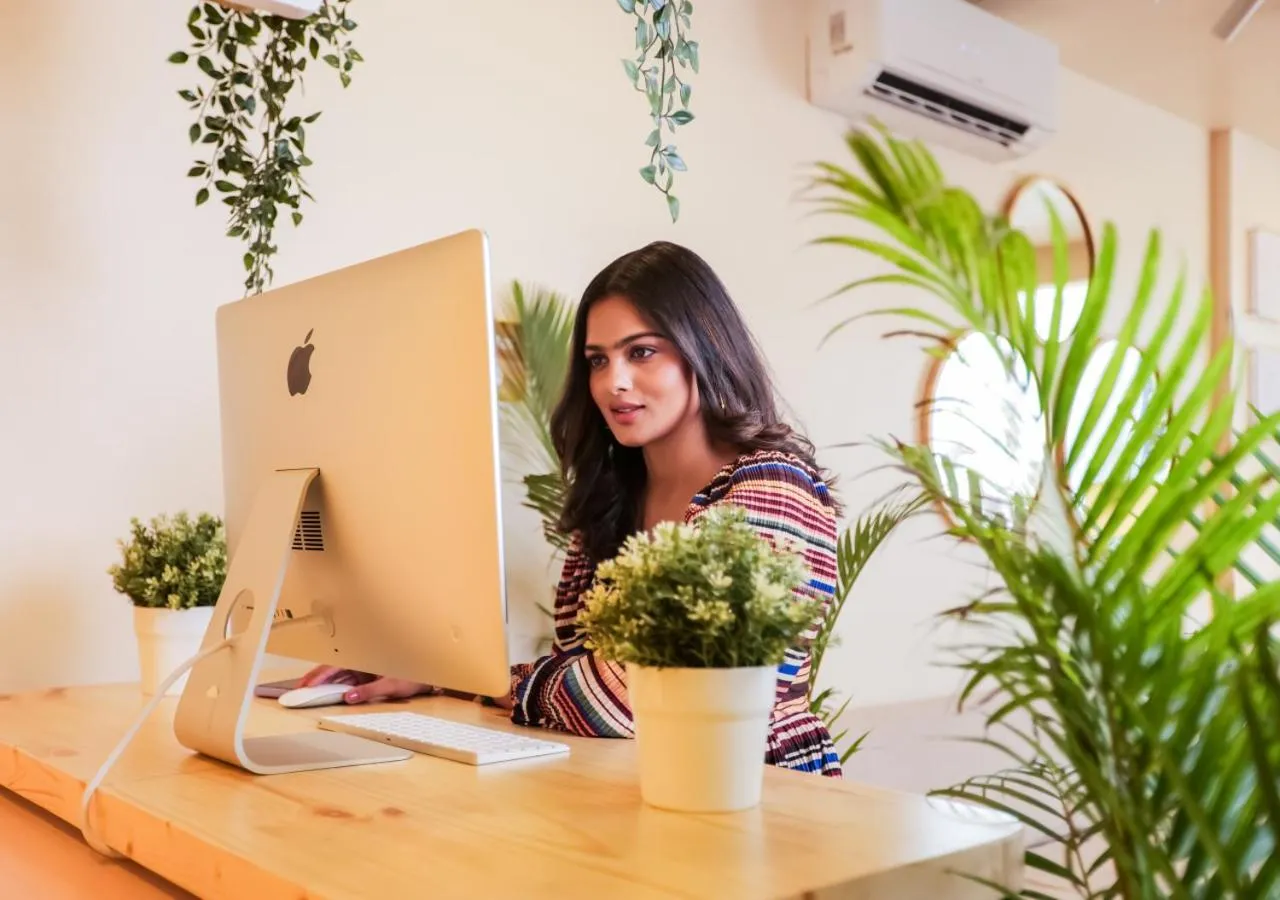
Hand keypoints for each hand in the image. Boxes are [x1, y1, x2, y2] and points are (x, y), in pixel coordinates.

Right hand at [297, 665, 434, 703]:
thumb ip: (369, 691)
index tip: (305, 685)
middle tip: (298, 692)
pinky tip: (326, 695)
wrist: (429, 675)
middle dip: (315, 680)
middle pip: (333, 671)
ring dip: (324, 686)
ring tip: (307, 695)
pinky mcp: (368, 677)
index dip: (318, 676)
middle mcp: (362, 661)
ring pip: (338, 677)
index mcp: (365, 657)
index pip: (334, 666)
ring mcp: (364, 669)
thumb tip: (349, 697)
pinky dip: (336, 689)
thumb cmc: (413, 675)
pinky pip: (348, 682)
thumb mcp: (392, 684)